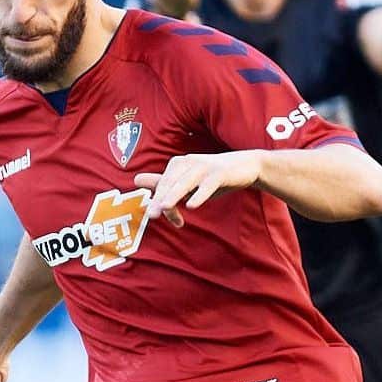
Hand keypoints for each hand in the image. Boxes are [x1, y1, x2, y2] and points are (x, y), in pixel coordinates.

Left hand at [135, 150, 262, 225]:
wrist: (246, 166)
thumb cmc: (212, 176)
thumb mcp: (187, 181)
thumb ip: (163, 182)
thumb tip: (135, 179)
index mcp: (178, 164)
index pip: (164, 185)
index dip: (159, 202)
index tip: (157, 218)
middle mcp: (188, 162)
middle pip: (171, 184)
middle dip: (161, 199)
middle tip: (151, 216)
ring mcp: (204, 167)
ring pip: (186, 183)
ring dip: (175, 194)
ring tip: (164, 207)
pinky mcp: (220, 173)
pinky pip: (208, 185)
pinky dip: (200, 194)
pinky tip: (192, 205)